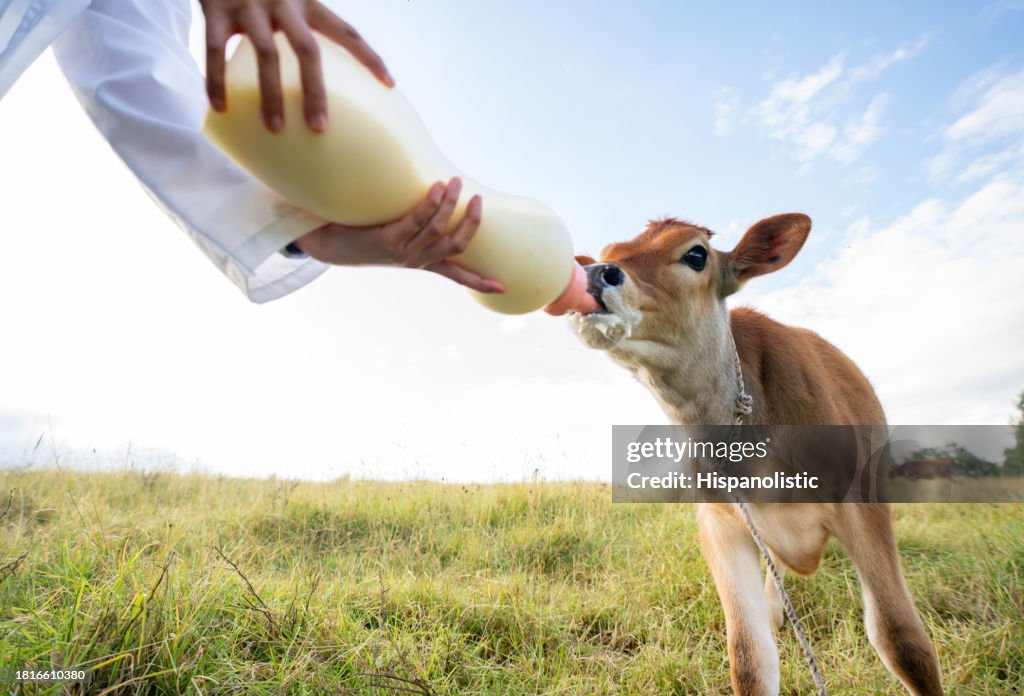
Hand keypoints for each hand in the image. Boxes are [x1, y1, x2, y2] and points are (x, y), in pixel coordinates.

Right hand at [200, 0, 393, 132]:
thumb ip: (299, 29)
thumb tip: (310, 85)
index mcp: (307, 1)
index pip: (346, 31)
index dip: (368, 57)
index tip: (389, 85)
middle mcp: (283, 1)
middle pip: (308, 49)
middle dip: (315, 91)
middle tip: (319, 128)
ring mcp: (249, 4)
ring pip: (267, 53)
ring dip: (271, 94)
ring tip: (275, 128)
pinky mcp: (214, 8)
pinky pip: (216, 50)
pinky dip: (217, 80)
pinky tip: (220, 108)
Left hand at [293, 178, 503, 293]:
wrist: (328, 244)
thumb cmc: (362, 233)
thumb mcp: (394, 233)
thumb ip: (414, 222)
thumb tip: (433, 193)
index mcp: (420, 262)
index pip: (456, 275)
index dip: (479, 282)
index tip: (502, 289)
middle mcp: (415, 261)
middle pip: (456, 246)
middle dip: (471, 223)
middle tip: (478, 199)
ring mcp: (402, 253)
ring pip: (439, 230)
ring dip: (450, 204)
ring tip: (455, 182)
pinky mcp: (388, 241)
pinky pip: (416, 220)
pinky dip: (430, 203)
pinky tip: (436, 188)